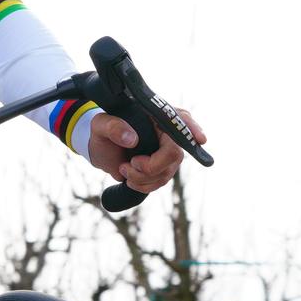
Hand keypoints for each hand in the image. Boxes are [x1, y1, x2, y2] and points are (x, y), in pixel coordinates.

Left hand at [86, 110, 205, 195]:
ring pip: (167, 173)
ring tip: (124, 169)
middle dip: (151, 166)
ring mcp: (168, 152)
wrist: (101, 150)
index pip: (181, 119)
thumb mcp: (99, 125)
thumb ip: (112, 127)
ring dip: (142, 178)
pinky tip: (130, 179)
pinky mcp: (163, 168)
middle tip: (131, 164)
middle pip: (174, 154)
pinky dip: (143, 186)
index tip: (200, 139)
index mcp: (156, 115)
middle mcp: (168, 133)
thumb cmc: (102, 131)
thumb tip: (132, 139)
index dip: (193, 130)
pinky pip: (160, 182)